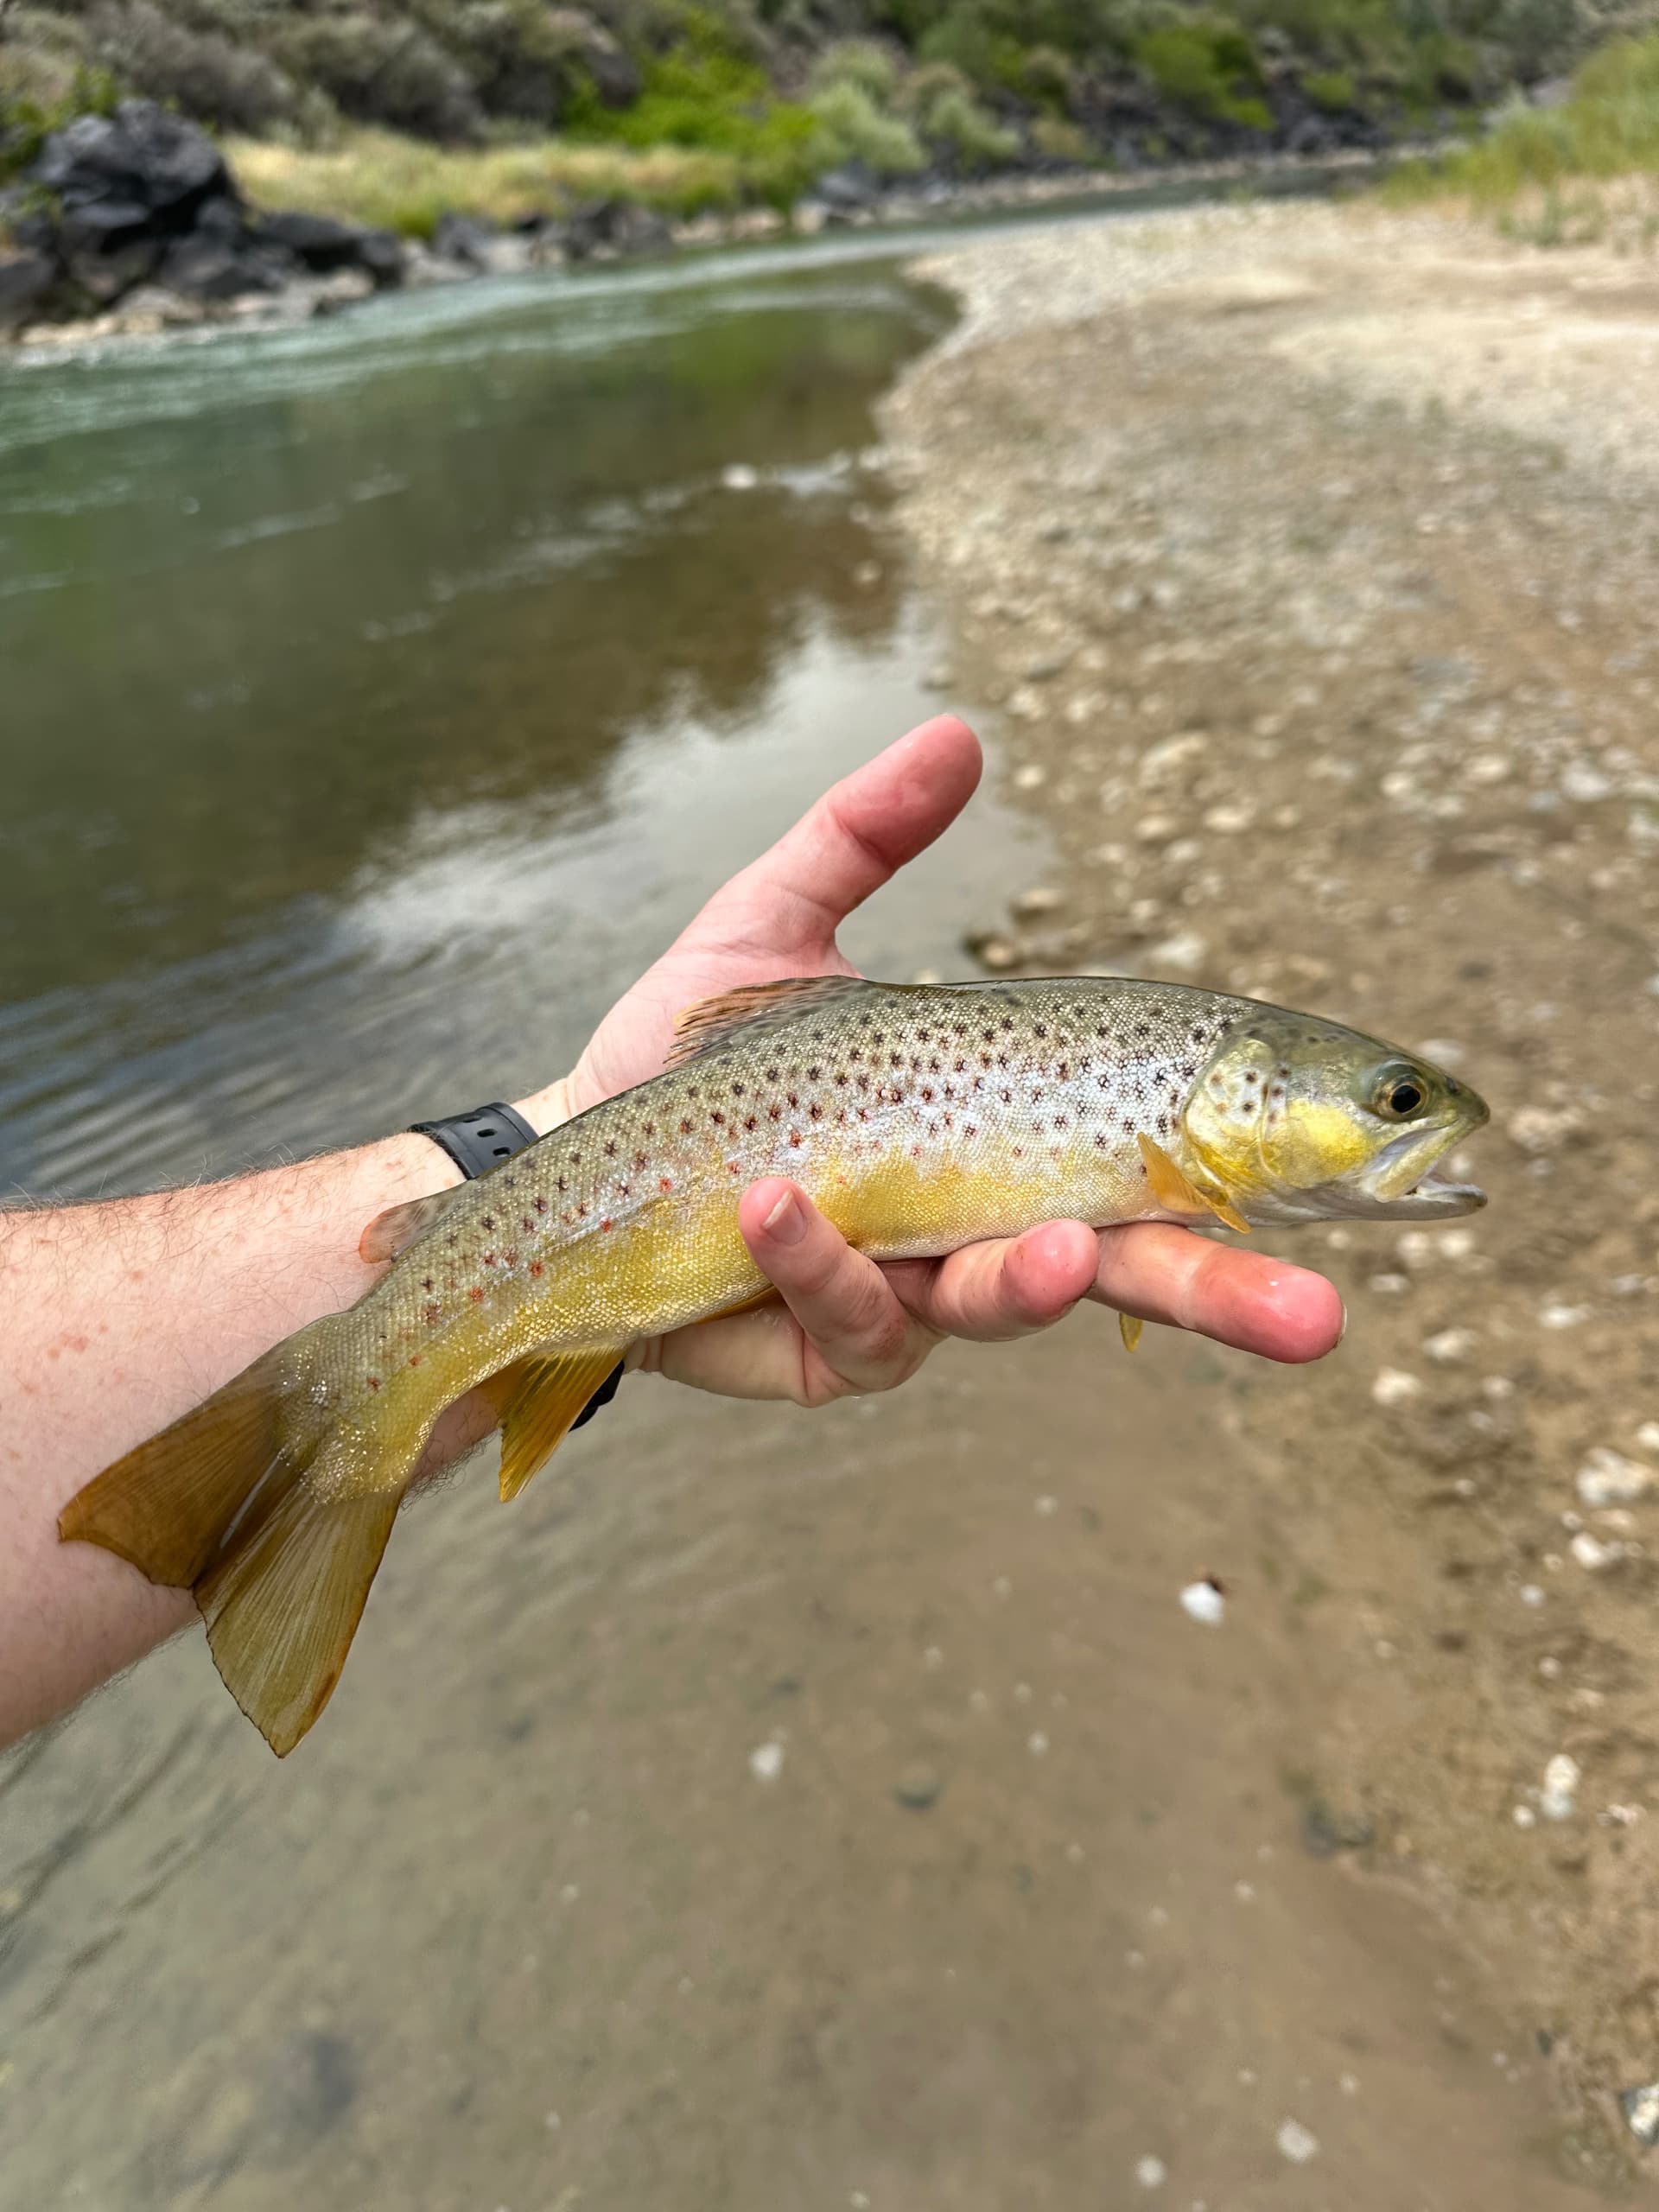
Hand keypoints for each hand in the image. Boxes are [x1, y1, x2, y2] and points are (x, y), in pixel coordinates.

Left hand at [516, 716, 1343, 1403]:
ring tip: (1058, 1249)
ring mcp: (913, 1296)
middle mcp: (979, 1225)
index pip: (1147, 1148)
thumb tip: (964, 733)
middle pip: (1129, 1264)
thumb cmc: (691, 1058)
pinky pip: (859, 1321)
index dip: (1240, 1156)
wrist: (571, 1169)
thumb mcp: (777, 923)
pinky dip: (826, 1261)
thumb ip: (865, 838)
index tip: (1344, 1141)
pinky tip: (778, 1199)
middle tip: (1319, 1318)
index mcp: (1000, 1133)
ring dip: (1033, 1284)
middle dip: (1227, 1290)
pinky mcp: (827, 1349)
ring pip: (1005, 1308)